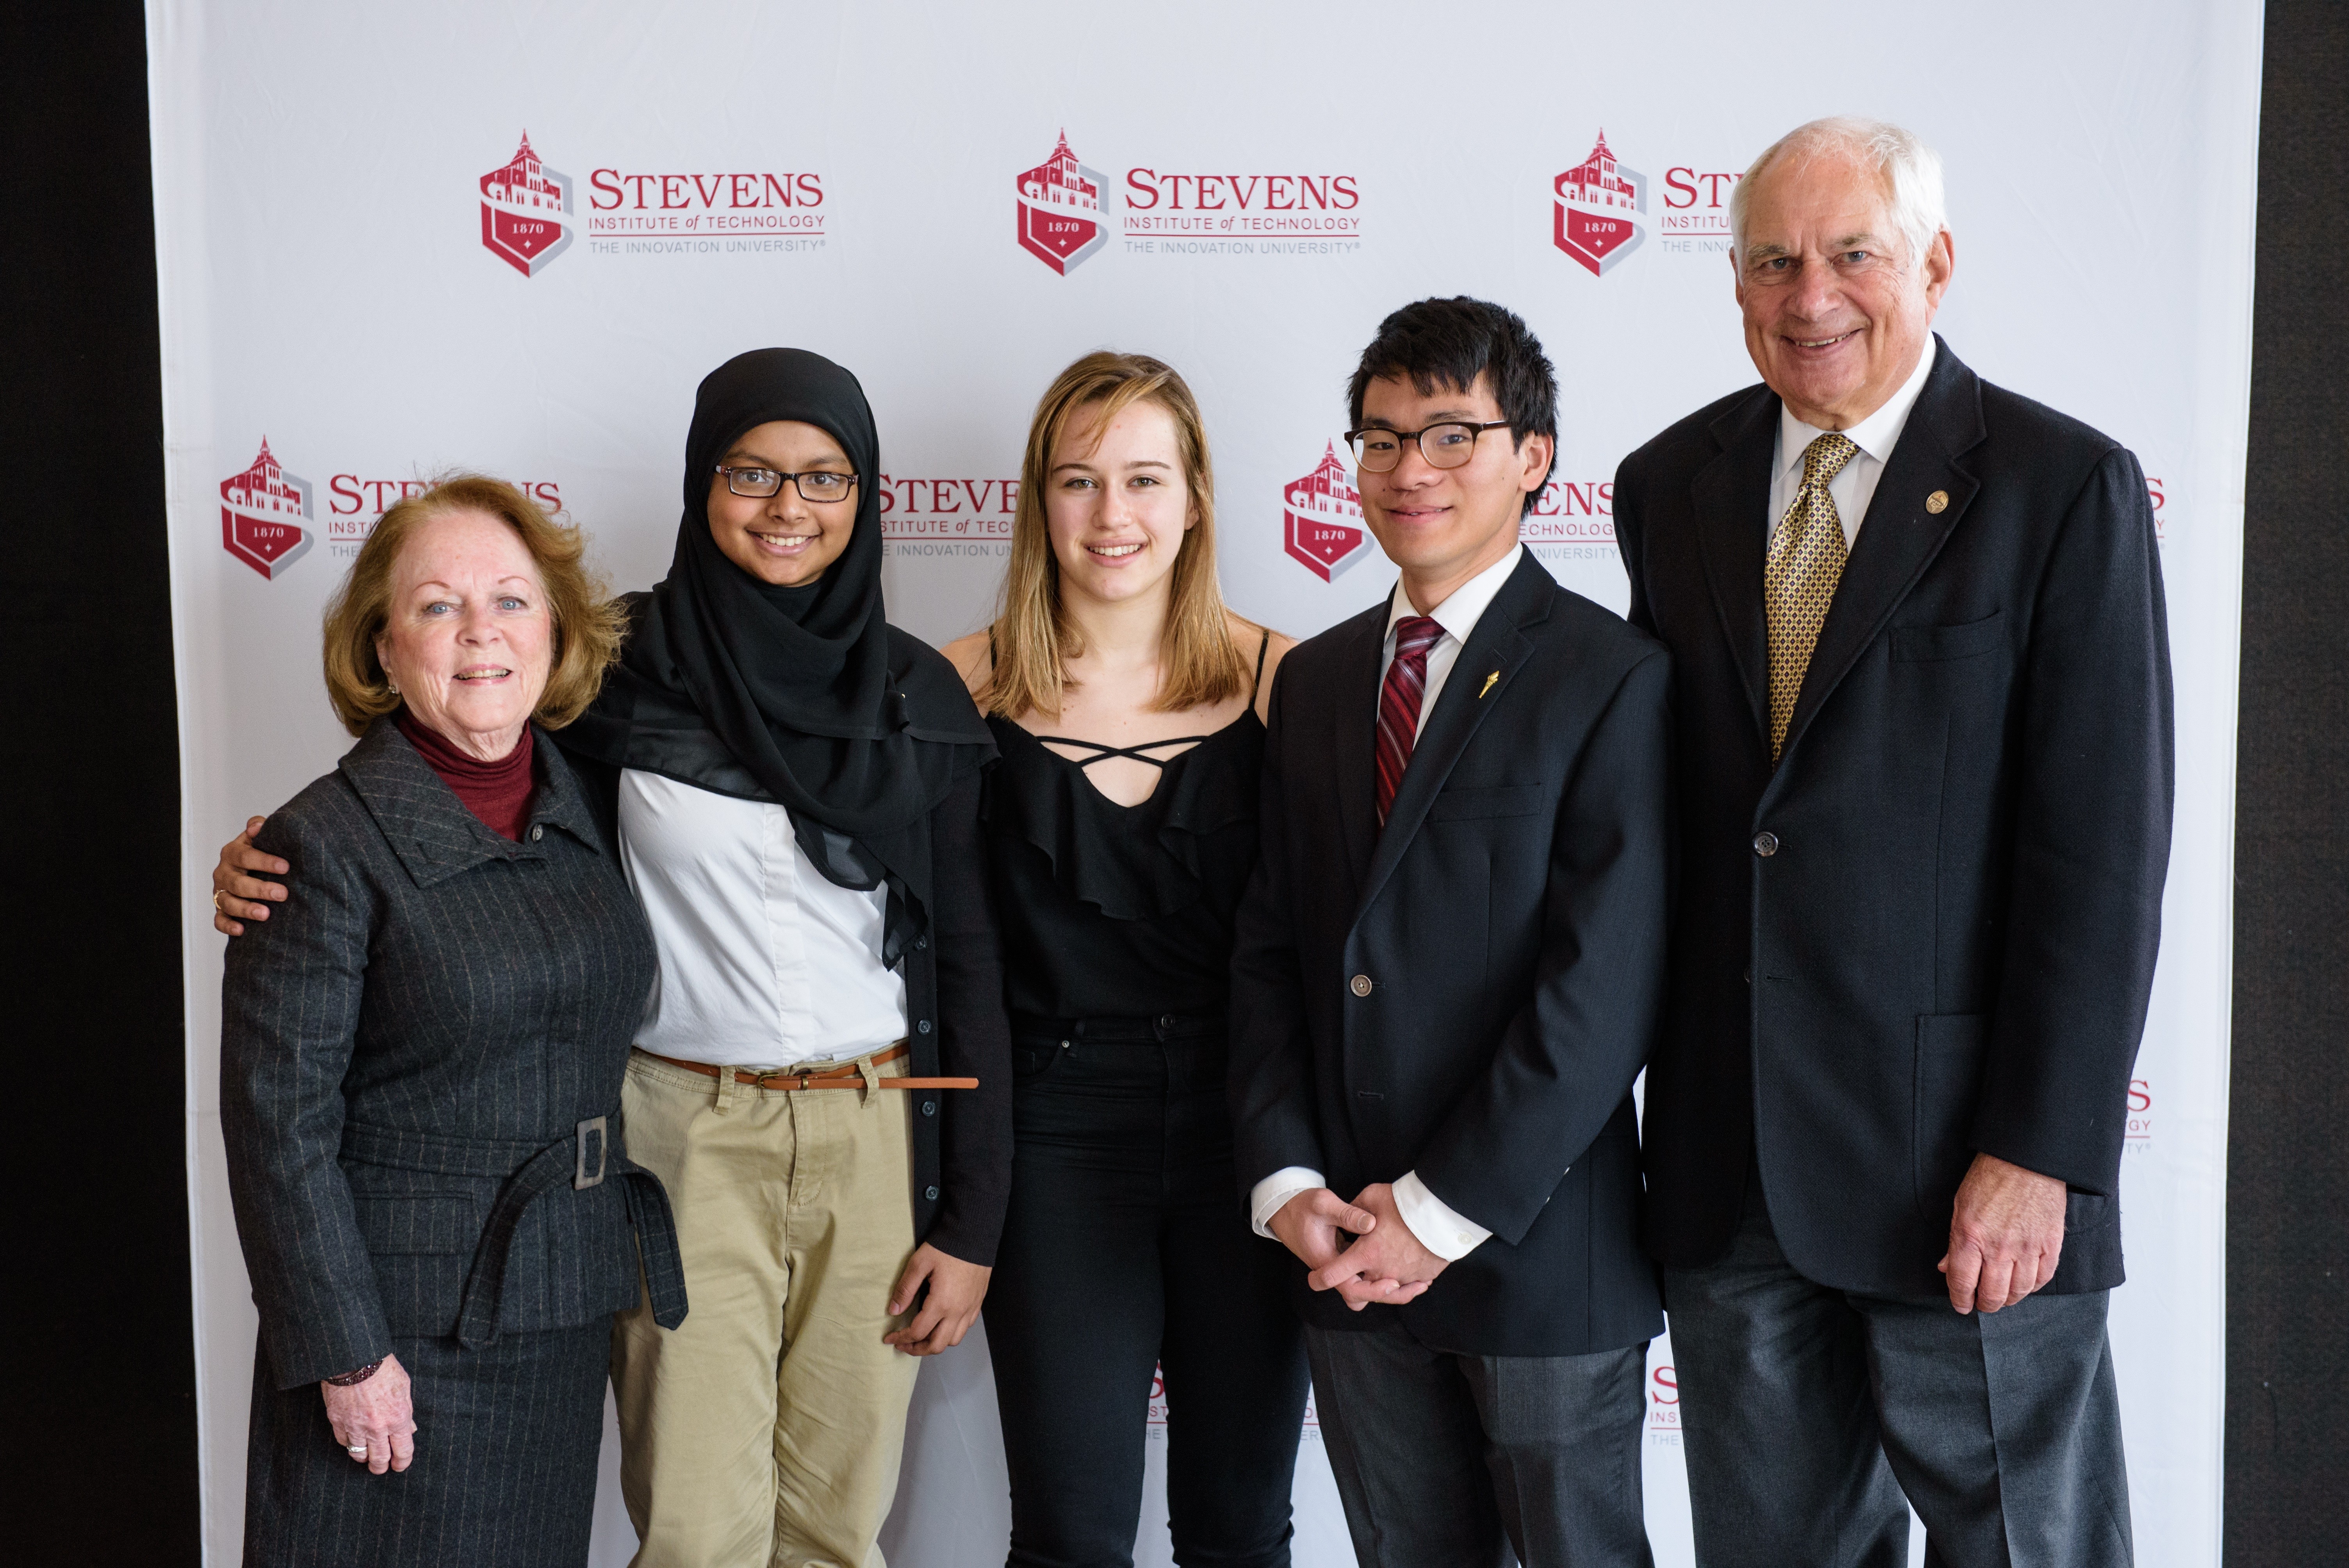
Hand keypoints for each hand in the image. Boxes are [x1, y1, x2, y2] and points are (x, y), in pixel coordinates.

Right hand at [213, 817, 288, 935]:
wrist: (252, 869)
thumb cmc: (262, 852)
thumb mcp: (261, 838)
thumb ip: (260, 828)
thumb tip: (258, 824)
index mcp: (232, 853)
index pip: (244, 856)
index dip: (264, 861)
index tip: (285, 866)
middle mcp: (224, 872)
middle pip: (237, 882)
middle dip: (260, 889)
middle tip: (283, 893)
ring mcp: (220, 892)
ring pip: (228, 902)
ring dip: (246, 909)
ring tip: (266, 914)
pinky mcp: (221, 910)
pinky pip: (219, 920)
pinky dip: (228, 926)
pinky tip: (242, 930)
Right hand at [321, 1353, 414, 1473]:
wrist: (353, 1357)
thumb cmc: (382, 1368)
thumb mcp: (403, 1386)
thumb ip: (406, 1411)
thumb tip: (409, 1430)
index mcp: (397, 1417)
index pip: (403, 1450)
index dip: (402, 1462)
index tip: (400, 1465)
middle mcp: (376, 1427)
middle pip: (379, 1459)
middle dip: (382, 1467)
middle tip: (382, 1468)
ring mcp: (355, 1426)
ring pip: (359, 1455)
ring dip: (364, 1458)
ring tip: (367, 1457)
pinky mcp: (337, 1422)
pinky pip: (344, 1442)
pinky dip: (349, 1444)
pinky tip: (353, 1441)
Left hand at [883, 1243, 990, 1355]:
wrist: (974, 1234)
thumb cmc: (946, 1247)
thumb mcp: (919, 1264)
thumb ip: (905, 1289)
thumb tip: (893, 1311)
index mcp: (941, 1303)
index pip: (917, 1332)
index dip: (900, 1339)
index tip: (889, 1339)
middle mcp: (958, 1311)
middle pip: (937, 1345)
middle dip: (917, 1349)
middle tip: (904, 1345)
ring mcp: (970, 1309)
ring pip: (953, 1340)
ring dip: (935, 1344)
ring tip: (922, 1338)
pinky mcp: (977, 1303)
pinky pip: (965, 1328)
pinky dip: (951, 1333)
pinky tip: (942, 1324)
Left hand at [1308, 1182, 1442, 1309]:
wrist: (1445, 1213)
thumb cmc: (1406, 1203)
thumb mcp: (1373, 1196)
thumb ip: (1354, 1209)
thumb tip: (1348, 1214)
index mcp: (1366, 1254)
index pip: (1332, 1276)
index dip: (1319, 1279)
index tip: (1315, 1278)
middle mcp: (1382, 1272)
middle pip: (1359, 1288)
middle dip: (1354, 1280)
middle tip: (1355, 1267)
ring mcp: (1403, 1277)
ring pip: (1384, 1288)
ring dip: (1380, 1280)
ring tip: (1382, 1267)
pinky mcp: (1422, 1277)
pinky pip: (1407, 1284)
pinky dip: (1403, 1279)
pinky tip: (1403, 1265)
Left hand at [1937, 1152, 2067, 1313]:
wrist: (2026, 1160)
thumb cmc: (1990, 1177)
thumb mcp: (1960, 1205)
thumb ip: (1954, 1241)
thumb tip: (1946, 1267)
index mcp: (1970, 1236)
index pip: (1961, 1281)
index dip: (1959, 1299)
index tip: (1960, 1304)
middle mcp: (1998, 1247)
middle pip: (1992, 1294)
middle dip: (1984, 1304)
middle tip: (1981, 1303)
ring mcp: (2027, 1248)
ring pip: (2019, 1291)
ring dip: (2009, 1299)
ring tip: (2002, 1297)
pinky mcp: (2050, 1245)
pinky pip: (2043, 1278)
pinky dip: (2032, 1287)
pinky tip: (2024, 1284)